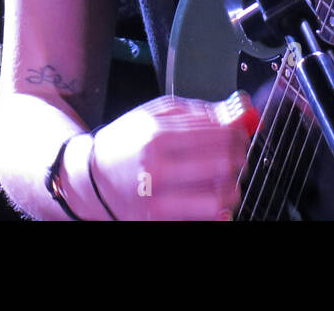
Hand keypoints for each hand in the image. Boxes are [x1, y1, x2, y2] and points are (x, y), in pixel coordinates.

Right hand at [86, 93, 256, 219]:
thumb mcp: (156, 115)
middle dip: (240, 156)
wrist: (91, 178)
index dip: (239, 132)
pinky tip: (214, 197)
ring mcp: (156, 202)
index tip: (242, 131)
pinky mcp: (158, 221)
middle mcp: (156, 171)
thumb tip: (237, 112)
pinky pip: (203, 218)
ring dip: (234, 185)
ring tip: (229, 177)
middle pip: (222, 164)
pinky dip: (217, 208)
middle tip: (239, 153)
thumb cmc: (125, 143)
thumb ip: (199, 111)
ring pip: (218, 198)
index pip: (218, 135)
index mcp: (157, 138)